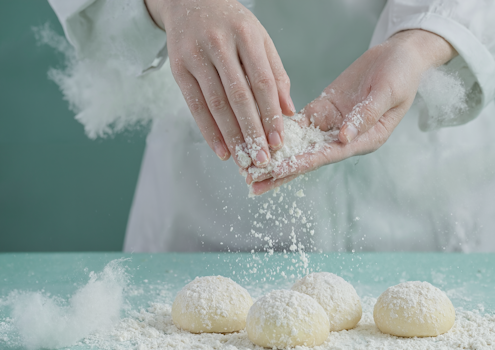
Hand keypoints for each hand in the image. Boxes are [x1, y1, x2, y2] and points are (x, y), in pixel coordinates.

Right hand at [145, 0, 295, 168]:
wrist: (190, 0)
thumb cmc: (232, 24)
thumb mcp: (260, 39)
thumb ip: (275, 73)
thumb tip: (288, 110)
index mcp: (246, 35)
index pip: (262, 81)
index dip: (270, 114)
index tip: (278, 140)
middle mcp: (219, 44)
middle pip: (238, 96)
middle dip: (252, 132)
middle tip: (262, 159)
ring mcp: (195, 55)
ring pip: (216, 104)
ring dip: (231, 137)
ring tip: (243, 160)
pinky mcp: (178, 67)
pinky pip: (195, 105)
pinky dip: (208, 131)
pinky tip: (221, 150)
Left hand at [248, 30, 455, 194]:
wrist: (400, 56)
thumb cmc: (402, 74)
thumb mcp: (389, 92)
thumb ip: (366, 115)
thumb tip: (343, 138)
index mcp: (364, 139)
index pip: (327, 155)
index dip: (301, 163)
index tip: (277, 170)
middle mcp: (345, 138)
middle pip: (307, 158)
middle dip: (280, 171)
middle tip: (253, 183)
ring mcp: (333, 125)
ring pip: (299, 145)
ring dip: (275, 156)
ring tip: (249, 169)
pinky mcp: (324, 110)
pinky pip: (299, 125)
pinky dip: (280, 132)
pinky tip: (259, 137)